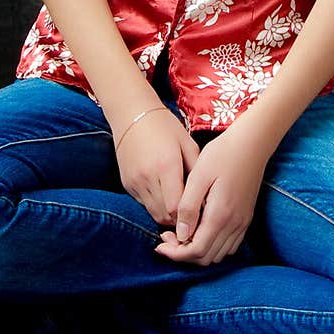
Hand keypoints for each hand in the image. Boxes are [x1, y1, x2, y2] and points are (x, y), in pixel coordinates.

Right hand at [113, 107, 200, 227]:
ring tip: (180, 206)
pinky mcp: (127, 184)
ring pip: (154, 213)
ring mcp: (135, 182)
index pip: (177, 207)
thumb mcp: (187, 144)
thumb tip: (206, 197)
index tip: (199, 211)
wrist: (132, 115)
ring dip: (168, 214)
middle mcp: (148, 177)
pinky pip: (144, 204)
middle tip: (192, 213)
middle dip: (180, 218)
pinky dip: (156, 205)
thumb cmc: (165, 127)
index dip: (189, 214)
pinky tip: (165, 194)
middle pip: (165, 215)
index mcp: (166, 165)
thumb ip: (196, 170)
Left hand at [153, 126, 268, 265]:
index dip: (175, 253)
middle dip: (183, 254)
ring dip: (198, 251)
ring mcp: (242, 223)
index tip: (159, 244)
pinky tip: (200, 230)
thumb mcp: (199, 176)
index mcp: (220, 215)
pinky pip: (229, 245)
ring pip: (218, 255)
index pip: (196, 251)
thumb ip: (188, 207)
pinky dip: (213, 246)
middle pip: (206, 258)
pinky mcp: (246, 218)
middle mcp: (234, 224)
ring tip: (181, 234)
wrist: (252, 143)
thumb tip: (180, 234)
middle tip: (167, 237)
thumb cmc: (222, 155)